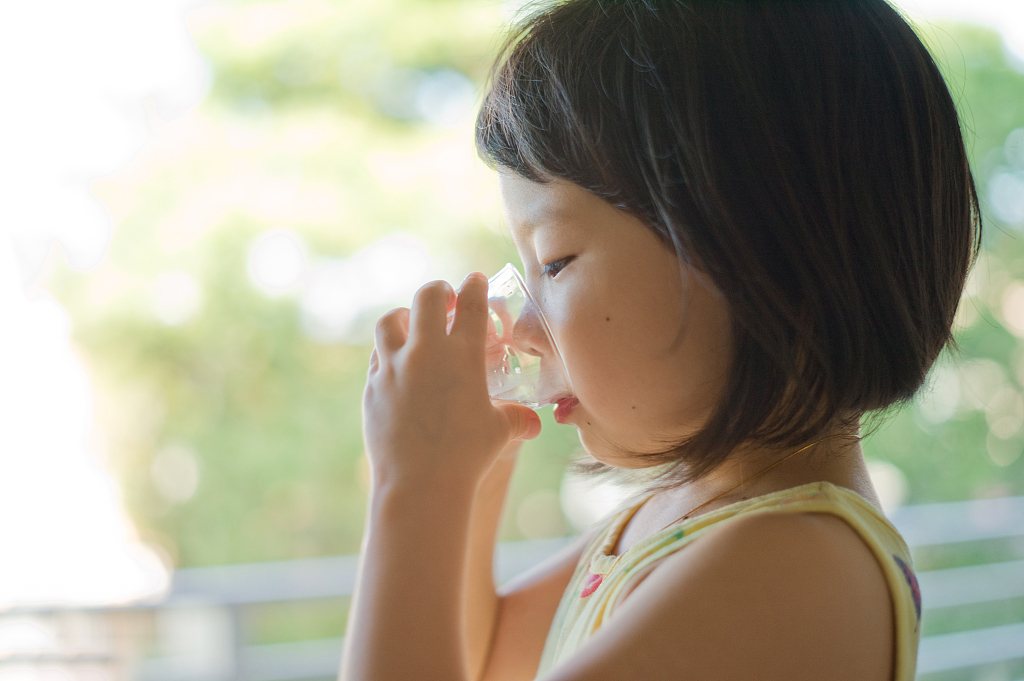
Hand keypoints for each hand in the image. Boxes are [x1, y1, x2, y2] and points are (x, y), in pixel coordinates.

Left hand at [362, 273, 541, 491]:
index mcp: (463, 355)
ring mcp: (393, 368)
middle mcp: (425, 352)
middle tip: (445, 298)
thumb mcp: (499, 432)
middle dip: (438, 291)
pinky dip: (388, 353)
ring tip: (411, 323)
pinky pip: (377, 358)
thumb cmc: (467, 457)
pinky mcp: (372, 387)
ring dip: (404, 316)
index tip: (475, 281)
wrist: (420, 484)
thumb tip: (533, 424)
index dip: (475, 286)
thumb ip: (516, 419)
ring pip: (391, 321)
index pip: (471, 304)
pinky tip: (396, 364)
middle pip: (427, 297)